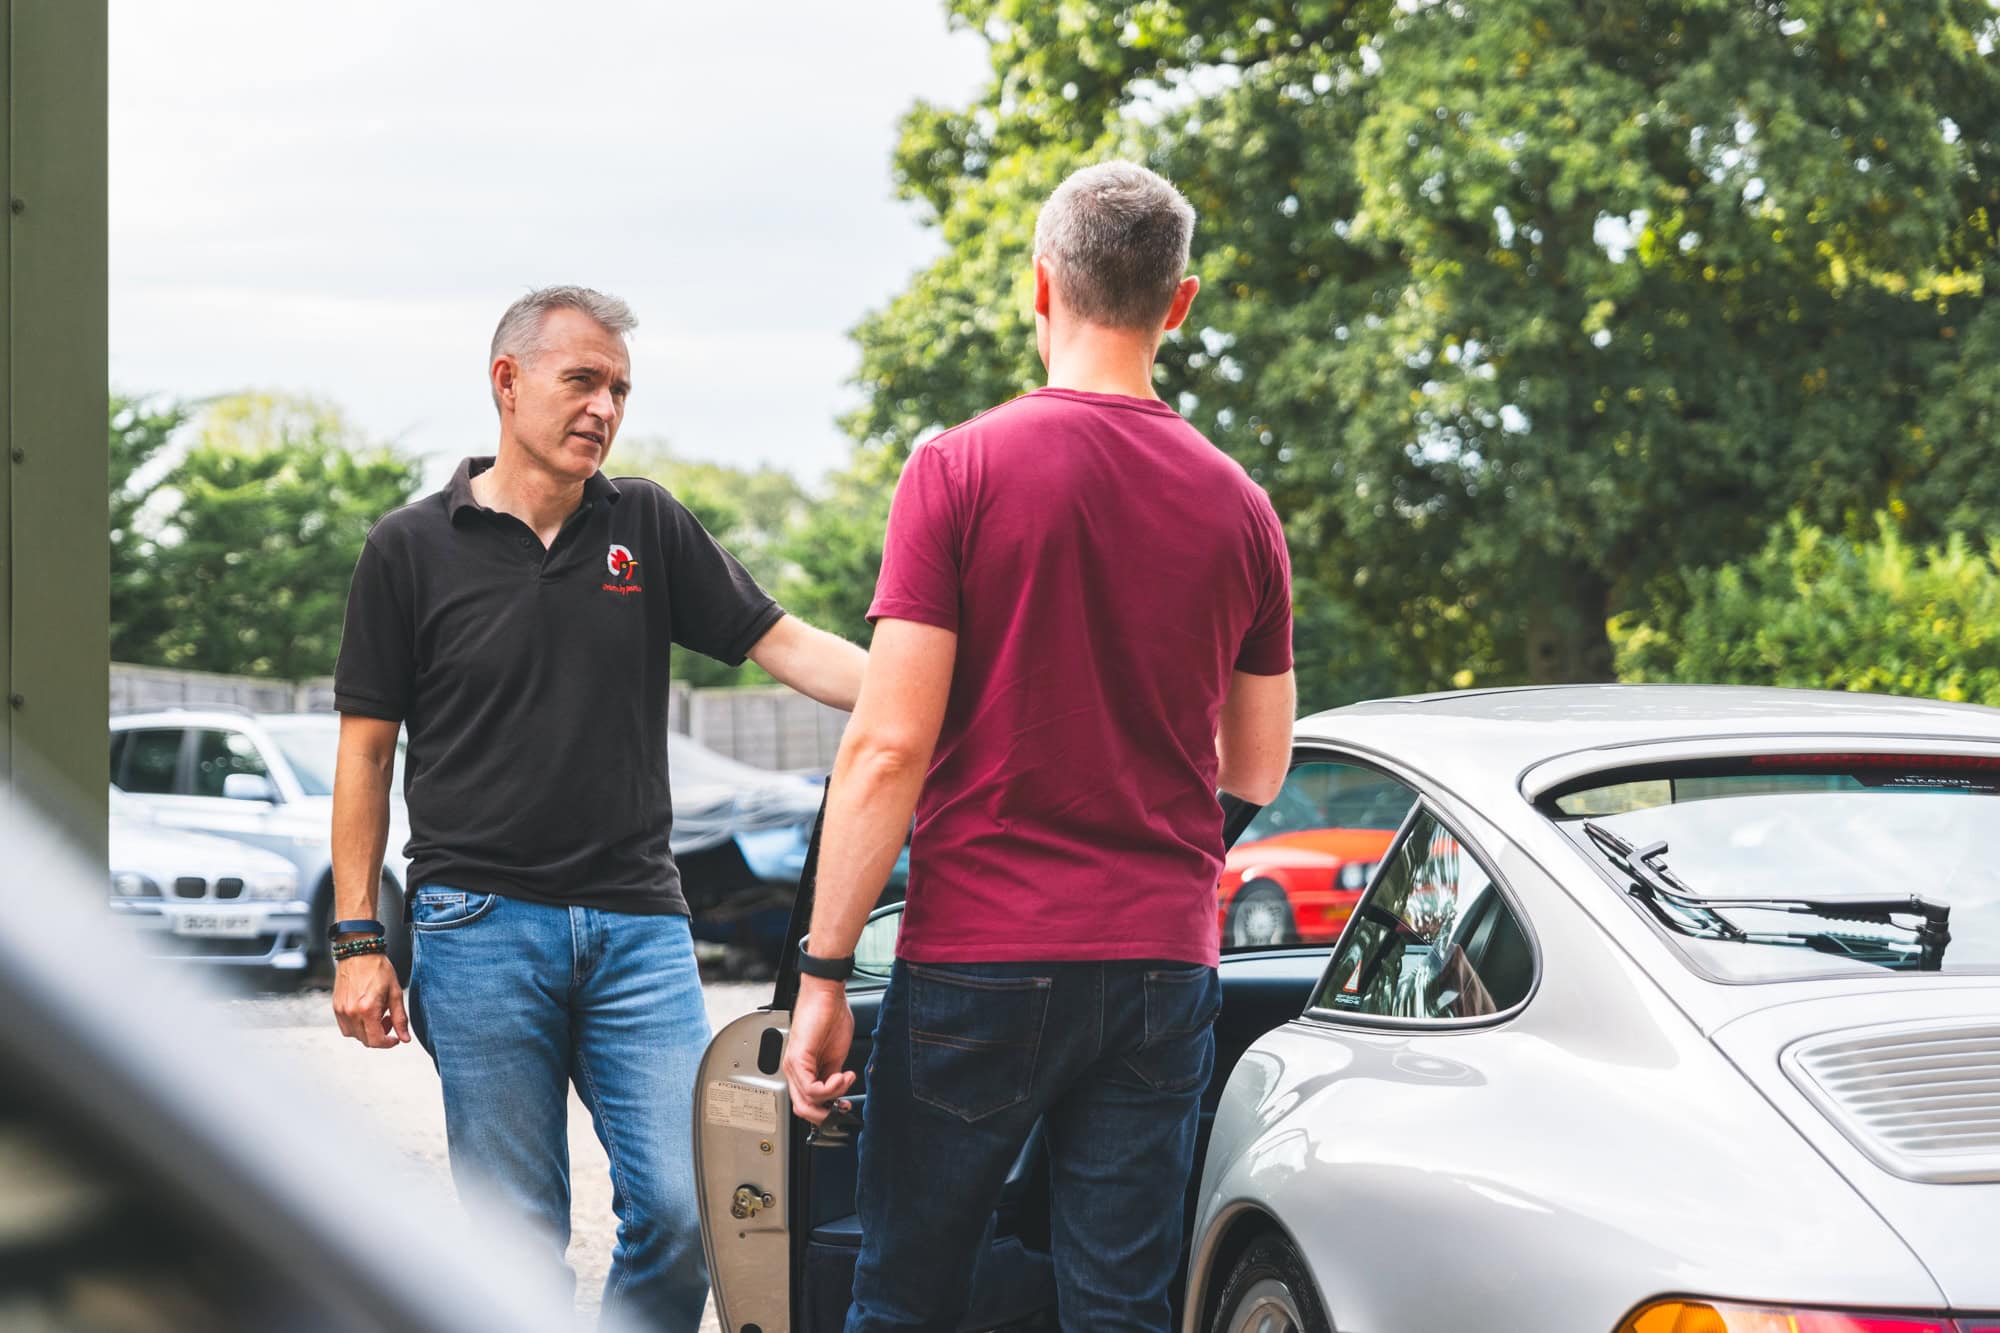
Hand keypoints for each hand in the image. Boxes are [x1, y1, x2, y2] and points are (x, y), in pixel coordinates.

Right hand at [332, 952, 410, 1047]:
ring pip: (355, 1035)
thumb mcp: (395, 993)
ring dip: (367, 1032)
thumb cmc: (379, 970)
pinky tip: (365, 1012)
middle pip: (365, 1040)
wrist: (359, 953)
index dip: (388, 1043)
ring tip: (377, 1014)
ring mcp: (341, 1011)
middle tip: (388, 1019)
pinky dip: (357, 1026)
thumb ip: (400, 1018)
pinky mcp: (336, 1007)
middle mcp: (351, 1013)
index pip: (376, 1041)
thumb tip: (405, 1039)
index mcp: (367, 1009)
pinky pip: (346, 1027)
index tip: (396, 1038)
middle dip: (380, 1036)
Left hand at [782, 976, 855, 1123]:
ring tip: (846, 1079)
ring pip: (807, 1101)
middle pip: (803, 1109)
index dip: (827, 1110)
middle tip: (844, 1104)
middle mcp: (793, 1069)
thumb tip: (837, 1094)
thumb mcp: (836, 1055)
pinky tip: (842, 1075)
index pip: (808, 1102)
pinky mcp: (798, 1058)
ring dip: (833, 1096)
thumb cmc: (831, 1016)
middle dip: (827, 1113)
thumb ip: (833, 1076)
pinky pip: (810, 1088)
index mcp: (802, 1069)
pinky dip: (831, 1088)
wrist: (826, 993)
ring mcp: (793, 1065)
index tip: (845, 1105)